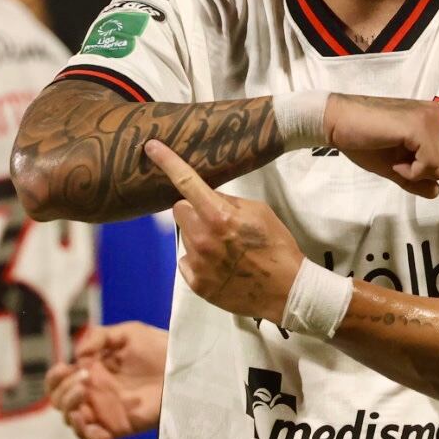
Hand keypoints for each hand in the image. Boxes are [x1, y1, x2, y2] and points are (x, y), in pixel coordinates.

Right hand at [46, 322, 168, 438]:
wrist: (181, 367)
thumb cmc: (156, 347)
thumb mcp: (127, 333)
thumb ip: (99, 337)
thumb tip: (77, 355)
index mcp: (91, 372)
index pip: (59, 381)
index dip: (54, 378)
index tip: (64, 367)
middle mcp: (94, 394)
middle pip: (60, 403)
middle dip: (62, 392)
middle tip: (83, 378)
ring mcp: (105, 412)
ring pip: (72, 422)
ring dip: (69, 411)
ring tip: (83, 395)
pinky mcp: (119, 427)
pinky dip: (84, 433)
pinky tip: (87, 419)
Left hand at [145, 140, 303, 320]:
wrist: (287, 291)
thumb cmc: (277, 247)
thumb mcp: (260, 212)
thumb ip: (229, 201)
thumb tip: (208, 195)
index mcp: (219, 216)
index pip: (186, 182)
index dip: (167, 162)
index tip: (151, 147)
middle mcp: (202, 239)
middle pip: (179, 210)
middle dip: (193, 209)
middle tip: (216, 220)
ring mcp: (197, 264)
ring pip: (184, 236)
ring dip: (198, 236)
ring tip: (225, 248)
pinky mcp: (196, 284)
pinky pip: (186, 261)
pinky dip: (198, 261)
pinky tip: (220, 266)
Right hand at [323, 94, 438, 197]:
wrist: (337, 121)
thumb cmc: (362, 139)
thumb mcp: (394, 164)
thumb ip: (416, 178)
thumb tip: (436, 191)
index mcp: (432, 120)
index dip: (421, 170)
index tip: (397, 160)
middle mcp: (436, 115)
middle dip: (420, 173)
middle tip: (395, 161)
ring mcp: (429, 119)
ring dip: (415, 172)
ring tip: (393, 159)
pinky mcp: (418, 127)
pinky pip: (429, 164)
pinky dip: (411, 172)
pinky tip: (393, 162)